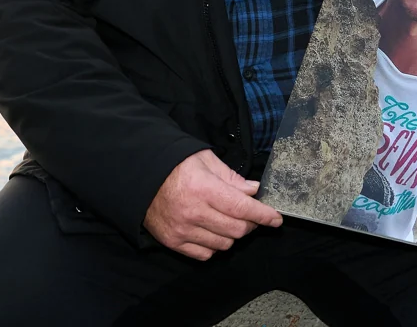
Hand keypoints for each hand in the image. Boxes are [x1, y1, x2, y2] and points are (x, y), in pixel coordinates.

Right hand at [143, 149, 282, 260]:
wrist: (140, 176)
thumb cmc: (175, 164)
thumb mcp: (205, 160)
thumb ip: (231, 178)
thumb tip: (253, 191)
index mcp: (203, 188)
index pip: (242, 208)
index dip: (263, 215)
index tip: (276, 219)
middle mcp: (193, 212)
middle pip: (237, 230)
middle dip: (250, 224)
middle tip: (249, 214)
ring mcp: (182, 230)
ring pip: (224, 244)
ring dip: (232, 235)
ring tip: (226, 220)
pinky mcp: (172, 241)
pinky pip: (205, 254)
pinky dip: (214, 245)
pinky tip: (210, 230)